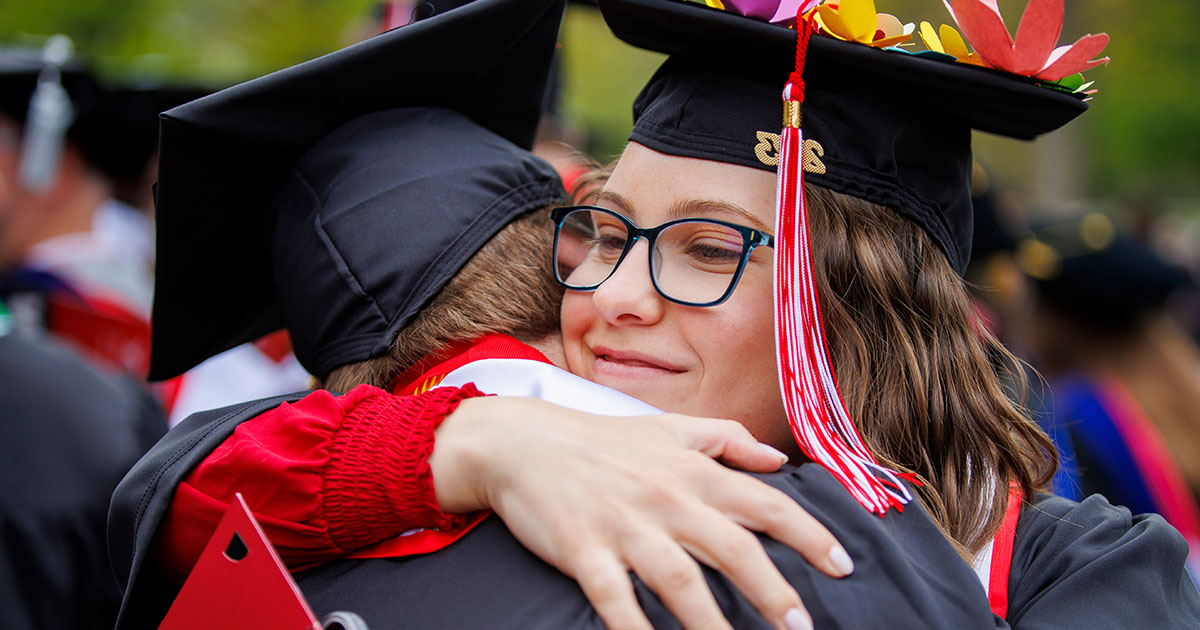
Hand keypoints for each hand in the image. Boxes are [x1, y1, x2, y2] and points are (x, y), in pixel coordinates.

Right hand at [430, 396, 852, 629]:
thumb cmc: (601, 439)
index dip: (808, 534)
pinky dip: (635, 629)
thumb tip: (779, 461)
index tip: (842, 566)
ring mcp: (623, 526)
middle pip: (732, 548)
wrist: (520, 442)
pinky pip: (615, 600)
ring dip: (714, 624)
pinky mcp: (582, 551)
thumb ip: (727, 440)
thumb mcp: (669, 428)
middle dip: (772, 591)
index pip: (764, 502)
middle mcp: (665, 498)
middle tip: (802, 627)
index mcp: (691, 470)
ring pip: (680, 582)